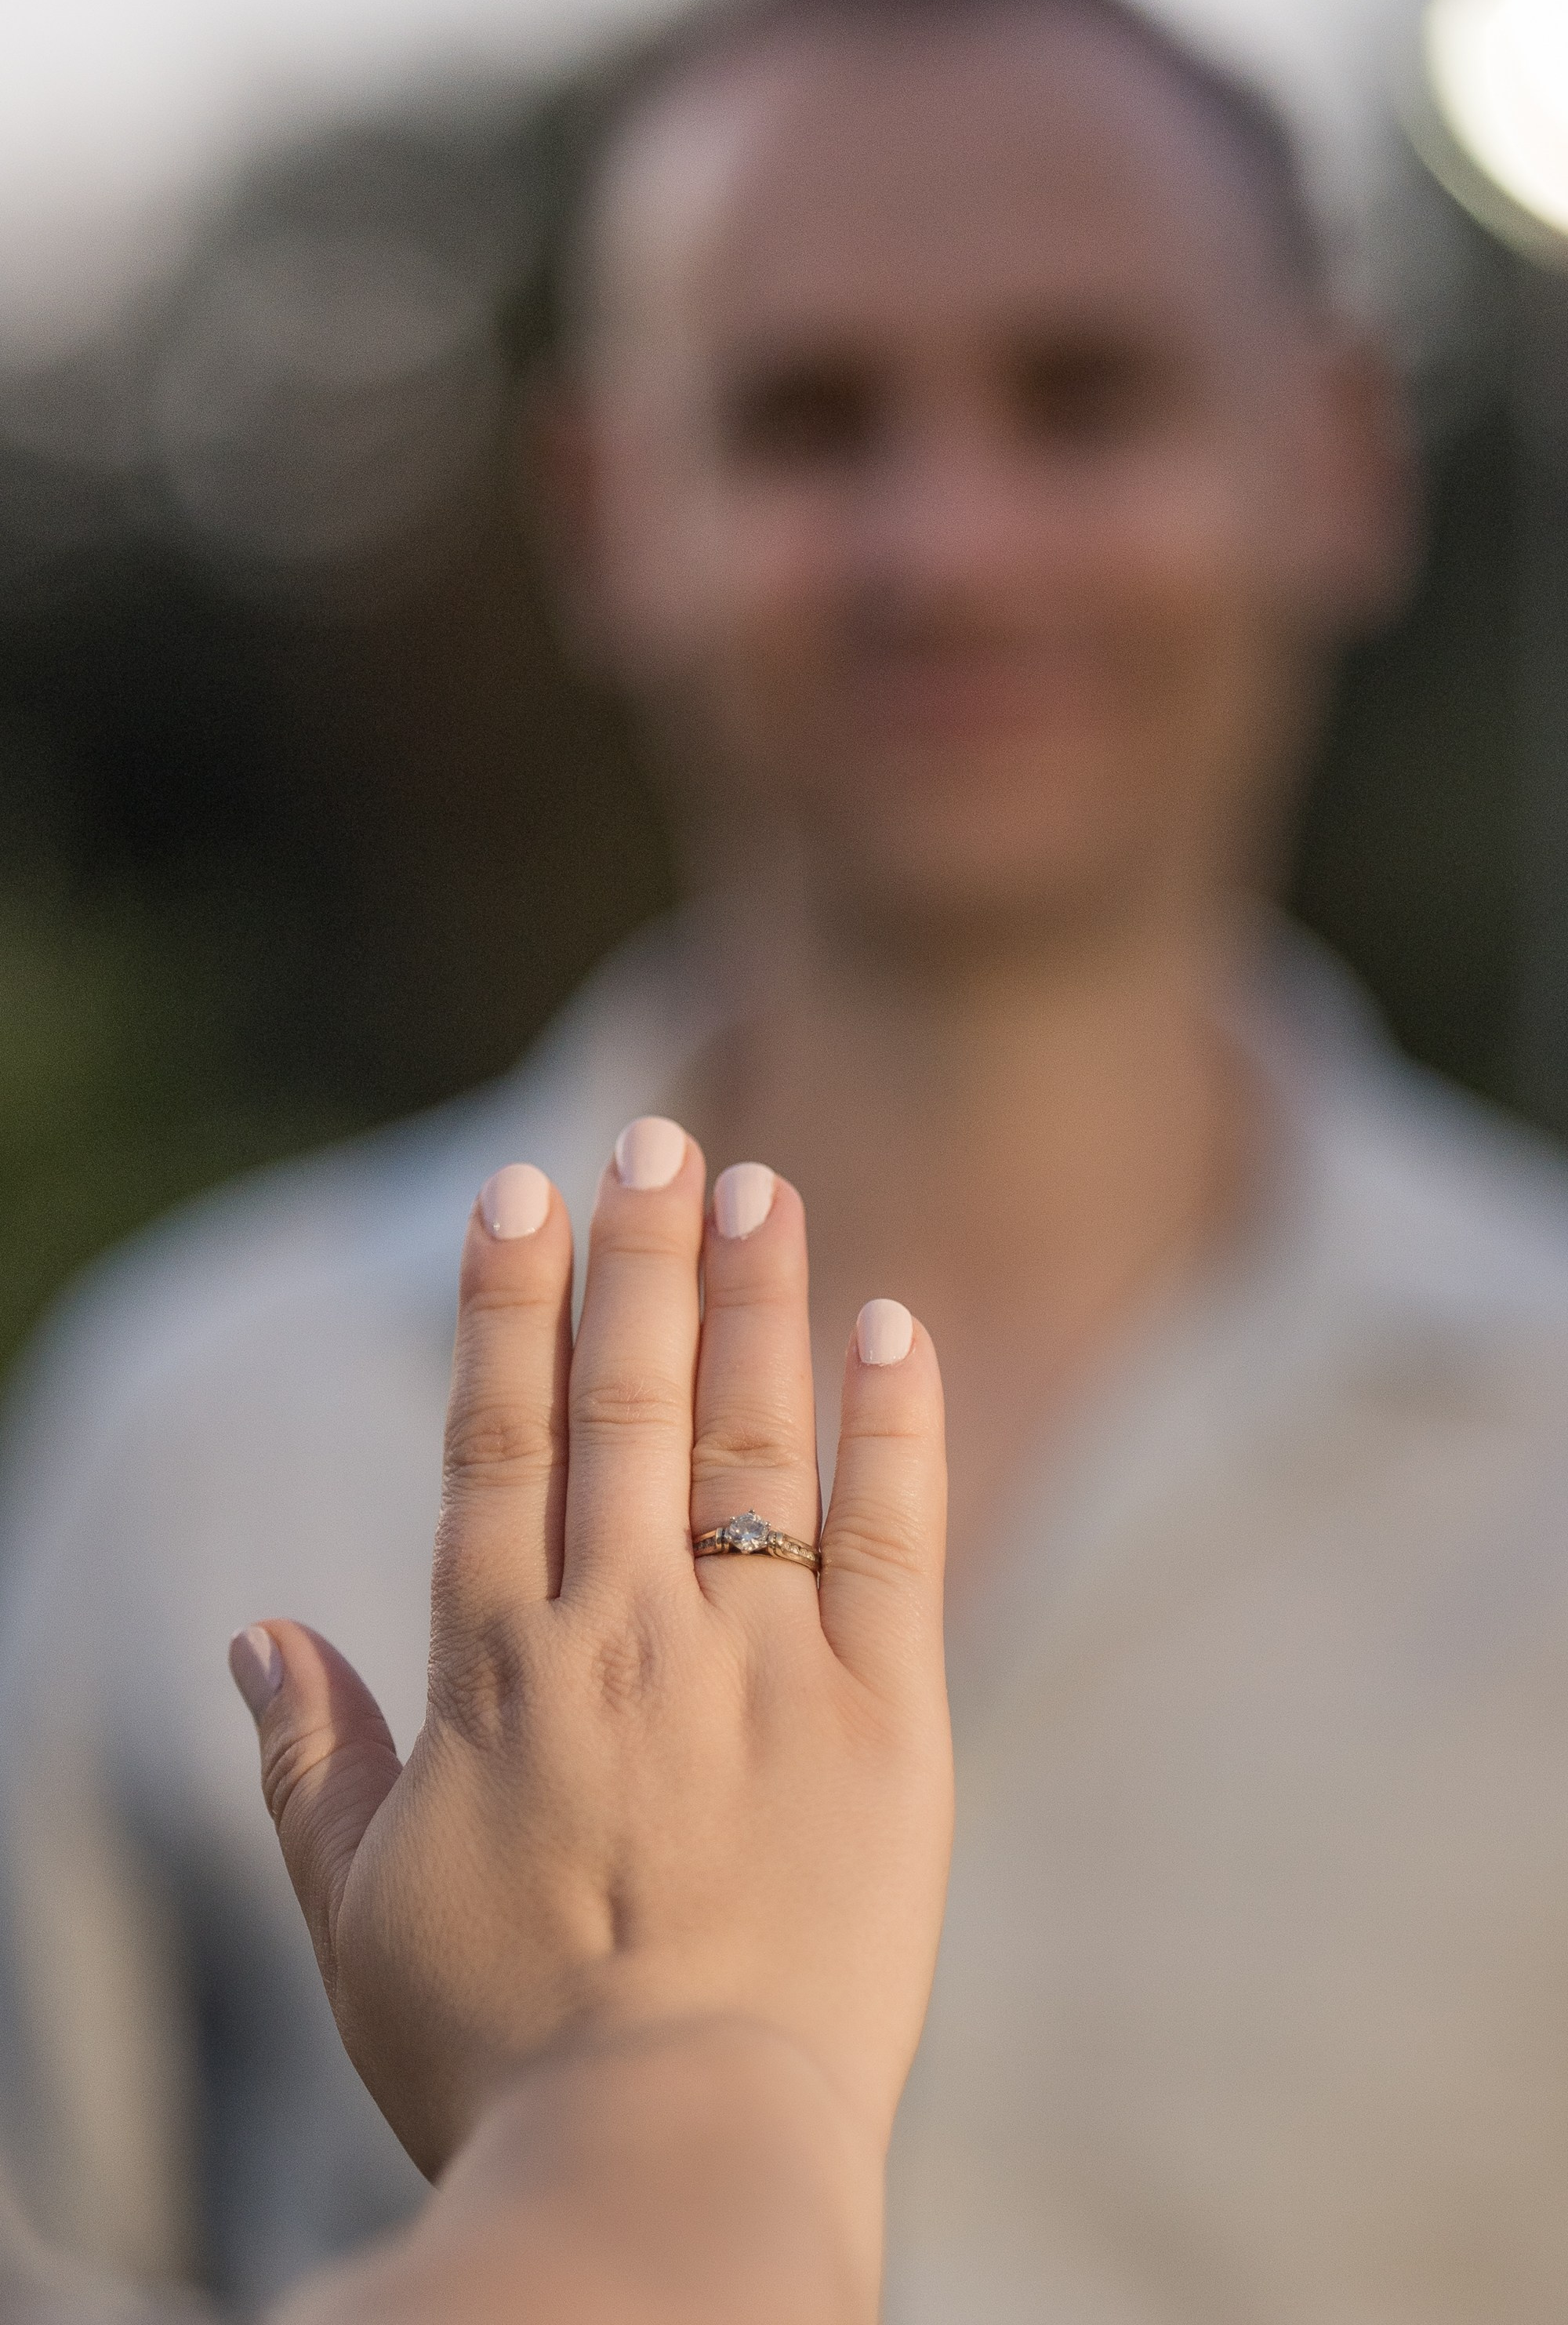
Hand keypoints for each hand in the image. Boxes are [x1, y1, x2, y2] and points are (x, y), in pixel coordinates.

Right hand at [231, 1123, 949, 2179]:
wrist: (665, 2162)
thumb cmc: (499, 2056)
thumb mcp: (359, 1916)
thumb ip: (306, 1766)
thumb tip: (255, 1636)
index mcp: (499, 1669)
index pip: (501, 1438)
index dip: (507, 1304)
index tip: (517, 1194)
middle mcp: (625, 1633)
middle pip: (629, 1401)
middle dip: (637, 1255)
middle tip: (654, 1135)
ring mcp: (758, 1666)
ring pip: (749, 1439)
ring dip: (754, 1300)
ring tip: (762, 1182)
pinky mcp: (883, 1720)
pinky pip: (893, 1541)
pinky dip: (893, 1428)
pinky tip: (889, 1327)